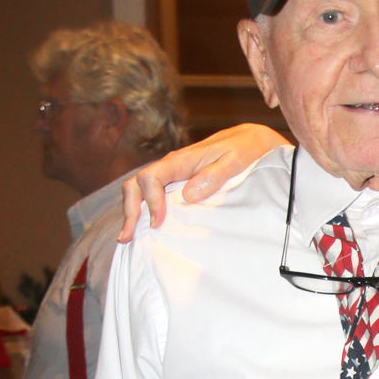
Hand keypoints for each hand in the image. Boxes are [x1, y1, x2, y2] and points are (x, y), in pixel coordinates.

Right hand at [118, 124, 287, 242]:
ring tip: (127, 237)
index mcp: (181, 160)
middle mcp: (171, 167)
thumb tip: (188, 195)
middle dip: (129, 209)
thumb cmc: (244, 149)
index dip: (150, 200)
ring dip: (132, 212)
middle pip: (136, 184)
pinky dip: (145, 211)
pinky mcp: (178, 184)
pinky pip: (154, 195)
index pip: (151, 177)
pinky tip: (145, 229)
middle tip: (127, 236)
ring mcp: (173, 175)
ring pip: (140, 190)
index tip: (158, 222)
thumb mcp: (235, 160)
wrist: (251, 140)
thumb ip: (213, 176)